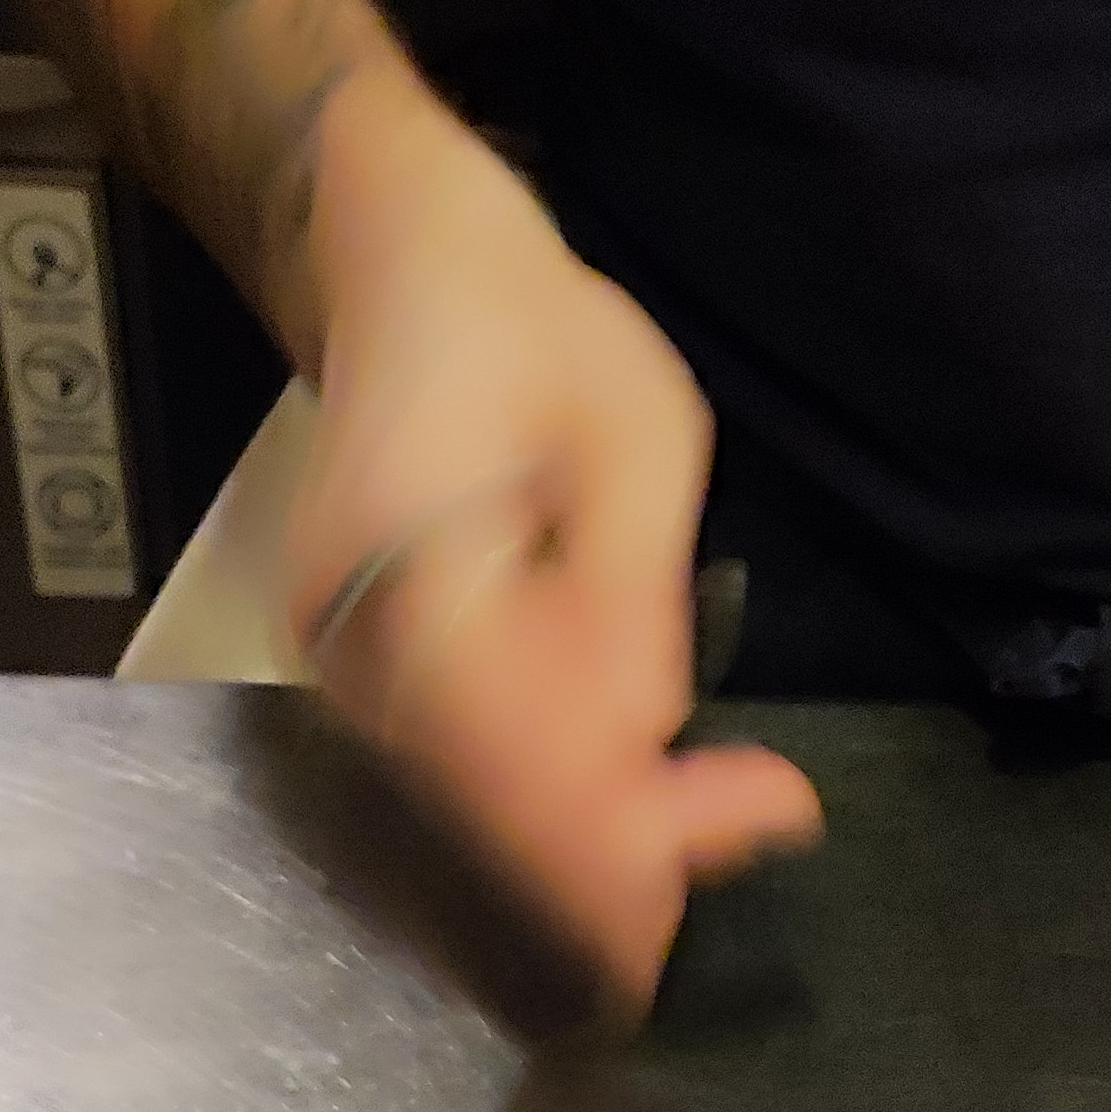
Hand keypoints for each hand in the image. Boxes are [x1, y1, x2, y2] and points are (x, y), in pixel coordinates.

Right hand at [283, 85, 820, 1018]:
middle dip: (631, 844)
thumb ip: (631, 596)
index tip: (768, 811)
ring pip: (479, 801)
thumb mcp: (633, 434)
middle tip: (762, 820)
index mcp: (406, 556)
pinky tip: (642, 792)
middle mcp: (349, 633)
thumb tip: (647, 738)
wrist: (396, 267)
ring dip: (600, 831)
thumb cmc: (525, 328)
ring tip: (719, 810)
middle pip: (494, 798)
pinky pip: (464, 766)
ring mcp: (342, 660)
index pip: (518, 742)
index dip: (639, 817)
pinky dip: (557, 795)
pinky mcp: (363, 673)